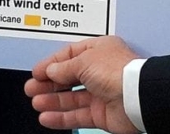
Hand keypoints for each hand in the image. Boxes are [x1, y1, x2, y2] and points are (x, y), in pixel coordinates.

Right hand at [25, 35, 141, 133]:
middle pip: (68, 78)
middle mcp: (100, 71)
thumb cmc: (117, 71)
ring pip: (71, 98)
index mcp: (98, 51)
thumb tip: (51, 70)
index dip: (51, 63)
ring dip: (52, 100)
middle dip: (48, 83)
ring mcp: (101, 94)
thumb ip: (64, 67)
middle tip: (31, 88)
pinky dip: (61, 117)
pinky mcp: (101, 114)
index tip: (36, 72)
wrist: (137, 97)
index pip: (69, 55)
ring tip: (36, 103)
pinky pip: (77, 116)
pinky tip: (47, 117)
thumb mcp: (84, 61)